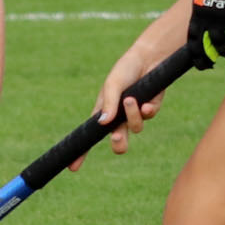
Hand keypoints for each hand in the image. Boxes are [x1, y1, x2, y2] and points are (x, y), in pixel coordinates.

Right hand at [71, 45, 167, 165]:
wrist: (149, 57)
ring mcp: (136, 114)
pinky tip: (146, 103)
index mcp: (104, 112)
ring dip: (132, 116)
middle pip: (118, 142)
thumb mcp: (113, 84)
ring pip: (135, 128)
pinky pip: (149, 117)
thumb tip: (103, 124)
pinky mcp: (151, 108)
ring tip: (131, 100)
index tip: (72, 167)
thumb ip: (109, 103)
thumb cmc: (125, 69)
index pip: (90, 136)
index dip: (81, 153)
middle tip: (118, 138)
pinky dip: (146, 110)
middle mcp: (119, 117)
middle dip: (118, 144)